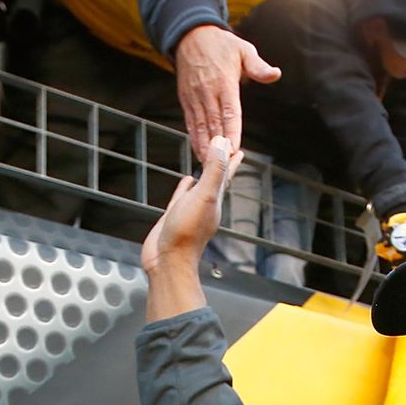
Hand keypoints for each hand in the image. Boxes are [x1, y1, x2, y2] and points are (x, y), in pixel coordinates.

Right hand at [143, 136, 243, 320]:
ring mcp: (190, 210)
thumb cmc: (186, 233)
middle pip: (216, 177)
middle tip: (224, 148)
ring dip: (205, 173)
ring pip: (201, 185)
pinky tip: (187, 180)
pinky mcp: (175, 215)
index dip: (231, 159)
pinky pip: (182, 196)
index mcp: (216, 199)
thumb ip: (214, 170)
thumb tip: (222, 143)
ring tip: (207, 160)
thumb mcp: (204, 196)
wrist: (168, 261)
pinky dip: (185, 186)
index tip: (237, 146)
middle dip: (220, 162)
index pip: (226, 174)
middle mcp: (206, 204)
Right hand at [173, 24, 279, 155]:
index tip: (235, 149)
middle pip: (214, 123)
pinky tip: (199, 151)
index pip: (229, 112)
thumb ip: (259, 67)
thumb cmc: (221, 44)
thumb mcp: (244, 50)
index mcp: (224, 82)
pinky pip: (190, 122)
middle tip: (224, 165)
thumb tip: (275, 74)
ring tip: (209, 165)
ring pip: (200, 126)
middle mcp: (207, 92)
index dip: (232, 131)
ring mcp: (194, 97)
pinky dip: (194, 138)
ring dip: (204, 147)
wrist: (190, 35)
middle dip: (219, 146)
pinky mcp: (185, 99)